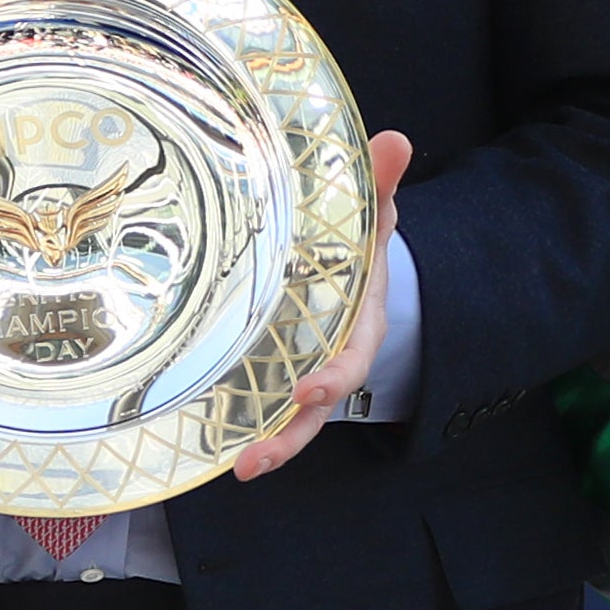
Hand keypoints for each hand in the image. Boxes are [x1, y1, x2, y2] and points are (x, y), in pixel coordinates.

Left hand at [228, 132, 412, 479]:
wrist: (355, 264)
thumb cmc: (360, 242)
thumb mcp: (372, 213)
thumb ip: (379, 185)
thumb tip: (393, 139)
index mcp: (361, 323)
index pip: (353, 358)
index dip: (335, 376)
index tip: (309, 388)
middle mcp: (336, 356)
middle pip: (319, 408)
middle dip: (292, 436)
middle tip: (255, 460)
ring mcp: (308, 369)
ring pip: (296, 419)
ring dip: (271, 446)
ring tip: (240, 470)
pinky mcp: (278, 371)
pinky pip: (267, 404)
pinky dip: (249, 428)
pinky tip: (216, 448)